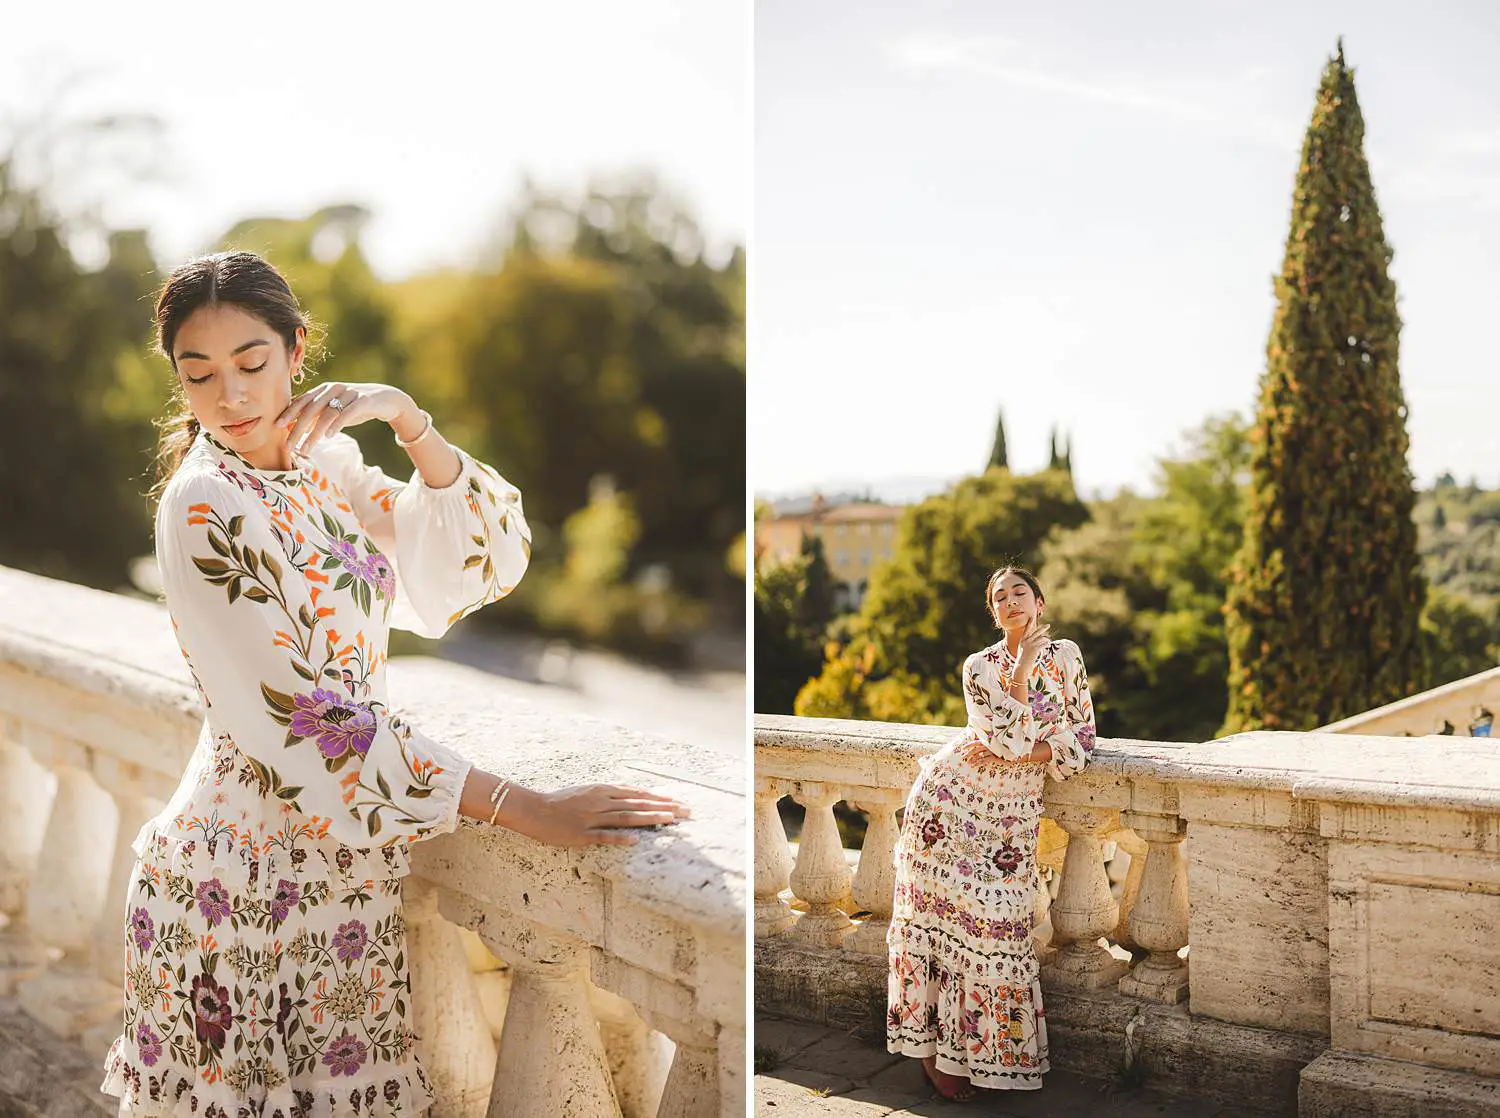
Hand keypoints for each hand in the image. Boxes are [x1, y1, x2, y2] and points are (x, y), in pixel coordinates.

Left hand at [277, 382, 414, 456]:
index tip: (277, 427)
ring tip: (307, 448)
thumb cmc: (356, 407)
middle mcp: (334, 389)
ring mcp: (349, 394)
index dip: (289, 413)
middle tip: (289, 446)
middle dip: (297, 428)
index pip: (302, 401)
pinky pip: (347, 413)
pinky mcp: (363, 401)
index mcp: (324, 389)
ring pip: (327, 414)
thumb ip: (318, 418)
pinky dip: (337, 424)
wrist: (387, 400)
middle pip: (310, 409)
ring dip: (314, 433)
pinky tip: (328, 436)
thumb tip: (298, 431)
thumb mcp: (335, 411)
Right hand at [504, 783, 690, 847]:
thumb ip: (608, 795)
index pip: (638, 794)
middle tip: (685, 812)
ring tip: (670, 821)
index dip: (659, 798)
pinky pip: (603, 836)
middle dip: (664, 808)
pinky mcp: (581, 834)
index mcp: (603, 791)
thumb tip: (631, 797)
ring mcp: (592, 818)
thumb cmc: (561, 801)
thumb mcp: (588, 791)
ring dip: (649, 818)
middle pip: (638, 805)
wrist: (535, 809)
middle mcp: (601, 802)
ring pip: (626, 817)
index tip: (678, 802)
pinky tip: (635, 840)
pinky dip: (619, 837)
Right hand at [1017, 620, 1051, 667]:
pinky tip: (1048, 644)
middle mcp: (1026, 641)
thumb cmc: (1021, 659)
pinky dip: (1046, 644)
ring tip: (1048, 641)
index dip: (1030, 623)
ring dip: (1046, 640)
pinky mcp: (1035, 649)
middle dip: (1043, 628)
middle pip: (1036, 632)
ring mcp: (1030, 645)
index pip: (1026, 629)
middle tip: (1048, 625)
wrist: (1020, 667)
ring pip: (1041, 638)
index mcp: (1022, 640)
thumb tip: (1031, 641)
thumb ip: (1026, 644)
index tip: (1032, 617)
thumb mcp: (1022, 649)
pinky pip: (1043, 644)